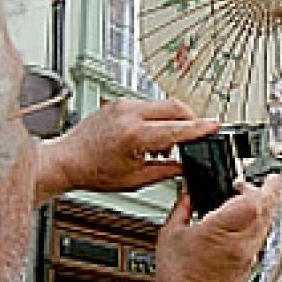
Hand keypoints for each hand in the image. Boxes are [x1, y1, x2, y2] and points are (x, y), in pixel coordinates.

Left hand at [36, 98, 217, 203]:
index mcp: (134, 135)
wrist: (67, 160)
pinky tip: (150, 137)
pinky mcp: (119, 102)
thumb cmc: (93, 171)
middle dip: (190, 120)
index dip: (199, 128)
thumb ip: (166, 171)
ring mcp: (123, 104)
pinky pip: (148, 105)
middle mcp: (128, 113)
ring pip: (162, 104)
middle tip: (193, 138)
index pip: (177, 128)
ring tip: (162, 146)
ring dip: (172, 120)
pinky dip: (157, 118)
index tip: (214, 126)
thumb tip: (186, 165)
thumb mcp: (135, 179)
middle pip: (175, 106)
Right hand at [155, 176, 279, 281]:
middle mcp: (240, 243)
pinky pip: (261, 237)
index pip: (252, 203)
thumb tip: (189, 193)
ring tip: (258, 197)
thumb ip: (182, 207)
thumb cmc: (178, 277)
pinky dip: (259, 224)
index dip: (251, 187)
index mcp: (219, 231)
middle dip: (269, 191)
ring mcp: (249, 255)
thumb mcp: (170, 234)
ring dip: (266, 208)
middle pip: (267, 210)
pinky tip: (249, 220)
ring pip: (268, 224)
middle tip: (268, 180)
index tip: (241, 182)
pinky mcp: (251, 264)